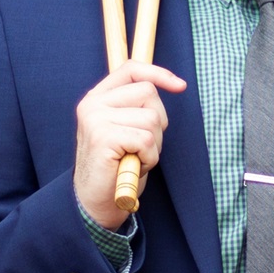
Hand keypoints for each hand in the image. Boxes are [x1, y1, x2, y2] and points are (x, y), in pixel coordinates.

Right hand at [74, 61, 186, 229]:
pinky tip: (134, 166)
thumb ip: (137, 106)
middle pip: (148, 93)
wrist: (94, 203)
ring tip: (135, 158)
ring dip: (154, 145)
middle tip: (143, 147)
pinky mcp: (103, 137)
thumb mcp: (126, 129)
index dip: (159, 74)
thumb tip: (175, 83)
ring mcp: (95, 119)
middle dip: (158, 122)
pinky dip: (149, 158)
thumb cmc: (117, 167)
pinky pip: (147, 139)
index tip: (181, 86)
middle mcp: (92, 104)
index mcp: (97, 98)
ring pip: (151, 118)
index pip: (131, 69)